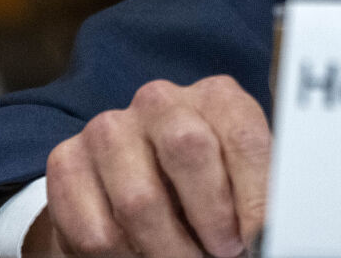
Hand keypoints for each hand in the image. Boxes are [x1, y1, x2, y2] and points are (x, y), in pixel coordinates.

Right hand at [29, 75, 270, 256]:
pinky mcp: (66, 161)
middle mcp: (161, 101)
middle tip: (222, 253)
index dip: (255, 196)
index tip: (257, 237)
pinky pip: (95, 230)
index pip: (244, 137)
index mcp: (217, 97)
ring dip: (167, 249)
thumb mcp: (242, 185)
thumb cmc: (208, 190)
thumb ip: (260, 200)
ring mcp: (108, 128)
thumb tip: (274, 235)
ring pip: (139, 200)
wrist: (140, 189)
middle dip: (211, 218)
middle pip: (188, 149)